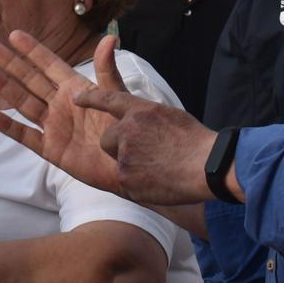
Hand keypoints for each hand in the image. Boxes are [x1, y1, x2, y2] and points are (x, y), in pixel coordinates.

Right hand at [0, 32, 126, 196]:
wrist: (129, 166)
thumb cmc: (127, 129)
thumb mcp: (116, 96)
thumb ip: (106, 69)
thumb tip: (109, 37)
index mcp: (76, 88)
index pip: (50, 64)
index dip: (33, 50)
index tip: (14, 34)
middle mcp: (60, 104)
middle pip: (30, 80)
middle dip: (10, 63)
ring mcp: (53, 126)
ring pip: (23, 102)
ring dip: (4, 87)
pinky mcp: (50, 149)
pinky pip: (24, 135)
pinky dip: (7, 125)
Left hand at [76, 40, 227, 205]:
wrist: (207, 166)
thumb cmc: (196, 142)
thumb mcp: (169, 116)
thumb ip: (146, 119)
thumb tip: (136, 125)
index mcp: (140, 110)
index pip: (108, 99)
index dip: (90, 98)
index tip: (76, 98)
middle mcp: (127, 129)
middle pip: (107, 139)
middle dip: (118, 147)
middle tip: (144, 155)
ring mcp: (125, 154)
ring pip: (117, 162)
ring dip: (131, 166)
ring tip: (158, 168)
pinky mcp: (126, 178)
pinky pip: (126, 182)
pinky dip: (139, 185)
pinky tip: (159, 182)